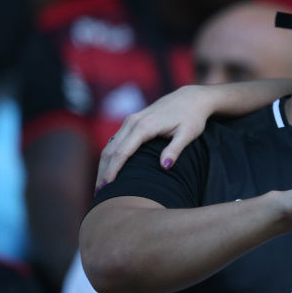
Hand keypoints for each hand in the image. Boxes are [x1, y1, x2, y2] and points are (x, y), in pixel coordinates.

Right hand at [96, 84, 215, 188]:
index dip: (113, 170)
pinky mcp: (131, 122)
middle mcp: (133, 121)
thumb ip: (175, 149)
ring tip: (100, 187)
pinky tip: (109, 170)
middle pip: (111, 150)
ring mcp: (130, 120)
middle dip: (103, 172)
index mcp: (145, 126)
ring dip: (103, 165)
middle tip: (99, 194)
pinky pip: (115, 140)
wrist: (191, 98)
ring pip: (110, 145)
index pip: (122, 152)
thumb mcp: (188, 133)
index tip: (107, 187)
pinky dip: (109, 156)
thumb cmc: (192, 118)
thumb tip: (164, 166)